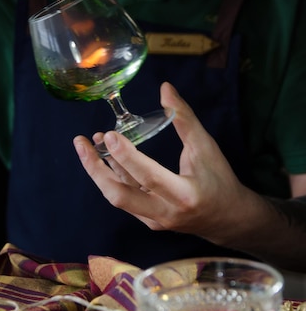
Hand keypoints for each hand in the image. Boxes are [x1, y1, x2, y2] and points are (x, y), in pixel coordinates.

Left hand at [73, 82, 254, 246]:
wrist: (228, 219)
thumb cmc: (220, 180)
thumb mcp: (206, 147)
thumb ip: (184, 118)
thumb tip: (165, 88)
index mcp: (184, 194)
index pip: (148, 176)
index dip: (126, 156)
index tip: (109, 134)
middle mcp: (165, 213)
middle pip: (119, 196)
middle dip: (95, 169)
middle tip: (81, 142)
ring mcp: (154, 221)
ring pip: (118, 197)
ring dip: (100, 170)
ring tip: (89, 144)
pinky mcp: (148, 222)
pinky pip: (126, 198)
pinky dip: (113, 177)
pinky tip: (106, 157)